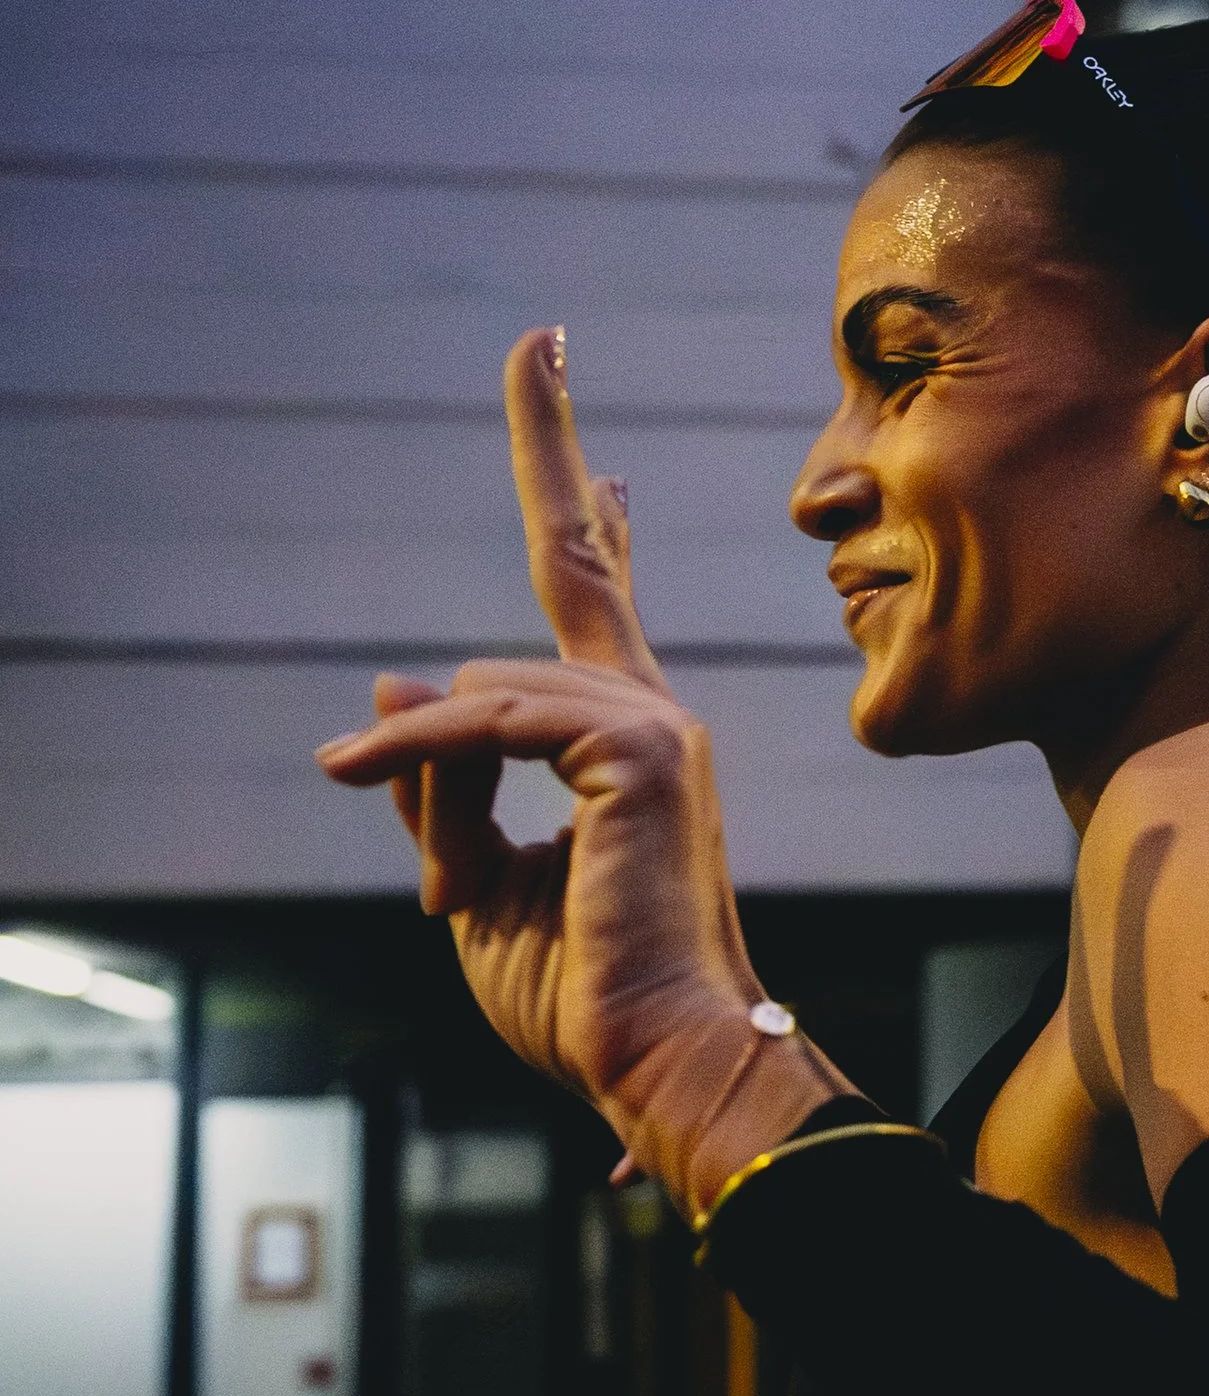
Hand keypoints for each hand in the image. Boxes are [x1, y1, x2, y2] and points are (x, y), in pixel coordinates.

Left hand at [318, 330, 836, 1211]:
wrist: (660, 1060)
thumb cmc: (585, 999)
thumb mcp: (477, 886)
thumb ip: (441, 785)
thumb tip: (393, 682)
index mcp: (624, 746)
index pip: (596, 595)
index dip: (581, 496)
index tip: (576, 409)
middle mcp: (651, 718)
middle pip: (574, 567)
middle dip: (552, 444)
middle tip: (540, 335)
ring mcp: (654, 727)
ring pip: (482, 694)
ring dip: (424, 782)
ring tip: (444, 895)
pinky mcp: (636, 752)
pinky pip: (484, 725)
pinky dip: (415, 760)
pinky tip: (360, 777)